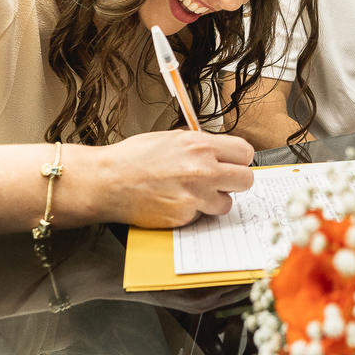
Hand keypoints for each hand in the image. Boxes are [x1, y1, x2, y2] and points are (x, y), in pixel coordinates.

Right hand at [107, 130, 254, 228]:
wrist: (108, 181)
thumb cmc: (133, 158)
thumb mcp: (171, 138)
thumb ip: (201, 145)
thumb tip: (221, 152)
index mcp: (200, 146)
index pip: (245, 152)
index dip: (238, 158)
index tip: (232, 162)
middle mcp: (202, 171)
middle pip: (246, 180)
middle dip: (235, 180)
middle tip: (221, 180)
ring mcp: (194, 197)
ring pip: (226, 203)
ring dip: (215, 199)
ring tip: (193, 192)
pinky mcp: (184, 217)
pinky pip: (202, 216)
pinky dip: (193, 211)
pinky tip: (176, 201)